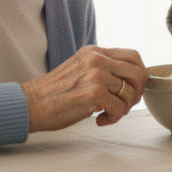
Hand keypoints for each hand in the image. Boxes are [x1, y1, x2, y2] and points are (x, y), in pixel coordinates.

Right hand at [20, 46, 147, 132]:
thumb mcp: (81, 68)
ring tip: (108, 113)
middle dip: (136, 93)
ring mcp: (95, 75)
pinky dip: (113, 118)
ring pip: (130, 93)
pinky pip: (120, 108)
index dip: (140, 75)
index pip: (133, 56)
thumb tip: (130, 79)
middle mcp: (97, 59)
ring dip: (124, 108)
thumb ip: (103, 67)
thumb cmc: (56, 92)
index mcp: (95, 52)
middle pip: (138, 72)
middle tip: (124, 105)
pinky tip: (99, 120)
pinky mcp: (93, 93)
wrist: (31, 104)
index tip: (133, 89)